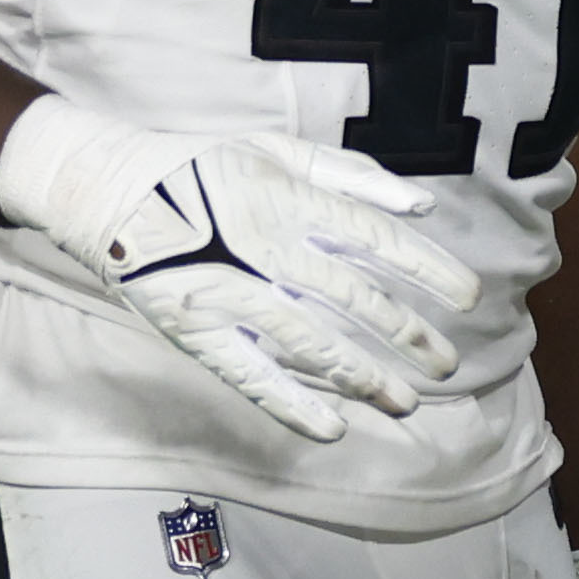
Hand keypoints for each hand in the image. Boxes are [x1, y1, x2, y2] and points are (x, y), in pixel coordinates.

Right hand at [0, 99, 482, 440]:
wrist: (109, 191)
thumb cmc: (201, 166)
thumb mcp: (276, 149)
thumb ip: (350, 175)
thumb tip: (420, 203)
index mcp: (290, 200)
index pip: (376, 239)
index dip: (427, 269)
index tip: (469, 297)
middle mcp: (268, 248)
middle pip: (354, 299)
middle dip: (408, 335)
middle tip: (445, 365)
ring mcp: (232, 294)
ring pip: (312, 344)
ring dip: (364, 378)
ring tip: (405, 404)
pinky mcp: (197, 332)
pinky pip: (251, 375)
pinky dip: (292, 405)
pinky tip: (332, 428)